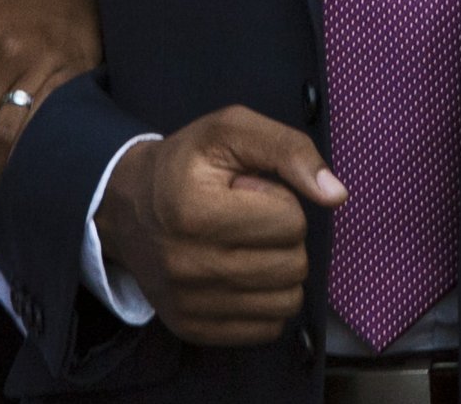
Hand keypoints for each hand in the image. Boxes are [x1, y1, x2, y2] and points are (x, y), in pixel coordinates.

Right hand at [95, 105, 345, 345]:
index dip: (279, 199)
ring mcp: (189, 304)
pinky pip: (267, 330)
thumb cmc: (184, 164)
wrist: (124, 207)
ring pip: (287, 302)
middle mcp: (189, 266)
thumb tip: (336, 195)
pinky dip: (265, 301)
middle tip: (249, 220)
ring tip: (246, 247)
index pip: (290, 221)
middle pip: (293, 265)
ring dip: (279, 270)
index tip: (246, 192)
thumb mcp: (231, 130)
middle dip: (284, 237)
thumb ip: (289, 149)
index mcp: (195, 211)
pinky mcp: (192, 330)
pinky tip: (241, 275)